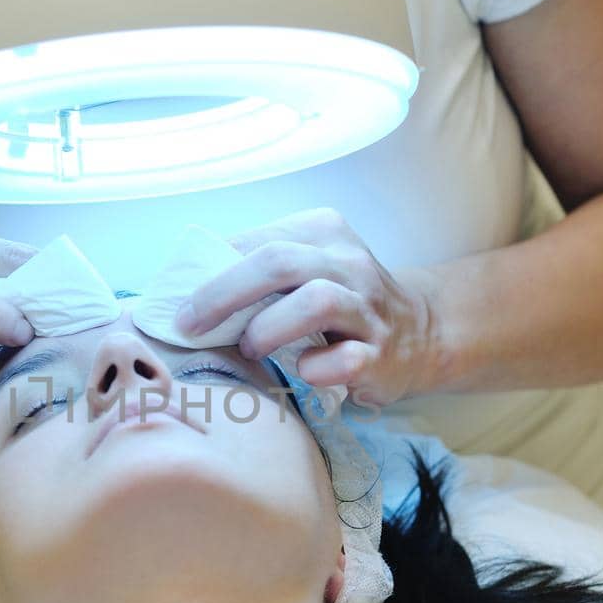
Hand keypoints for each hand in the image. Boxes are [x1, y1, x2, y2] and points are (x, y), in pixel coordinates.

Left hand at [173, 208, 434, 411]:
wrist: (422, 332)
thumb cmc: (342, 301)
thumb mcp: (307, 267)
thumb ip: (258, 267)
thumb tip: (184, 284)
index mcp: (324, 232)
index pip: (258, 241)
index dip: (212, 273)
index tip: (181, 306)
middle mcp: (348, 262)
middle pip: (279, 263)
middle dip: (224, 295)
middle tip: (192, 326)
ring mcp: (368, 308)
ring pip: (316, 302)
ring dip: (268, 329)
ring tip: (249, 348)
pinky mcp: (382, 354)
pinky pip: (346, 359)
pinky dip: (316, 367)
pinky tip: (303, 371)